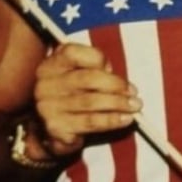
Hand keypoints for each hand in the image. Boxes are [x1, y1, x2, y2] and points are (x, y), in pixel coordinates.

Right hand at [31, 42, 140, 157]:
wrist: (48, 128)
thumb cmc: (72, 95)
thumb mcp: (77, 74)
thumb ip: (93, 69)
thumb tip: (118, 81)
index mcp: (53, 63)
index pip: (75, 53)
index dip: (99, 59)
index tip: (113, 69)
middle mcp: (47, 83)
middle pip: (87, 79)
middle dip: (115, 85)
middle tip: (134, 93)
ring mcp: (49, 106)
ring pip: (90, 102)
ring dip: (117, 104)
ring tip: (134, 107)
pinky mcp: (56, 127)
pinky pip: (89, 122)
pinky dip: (111, 121)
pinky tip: (125, 119)